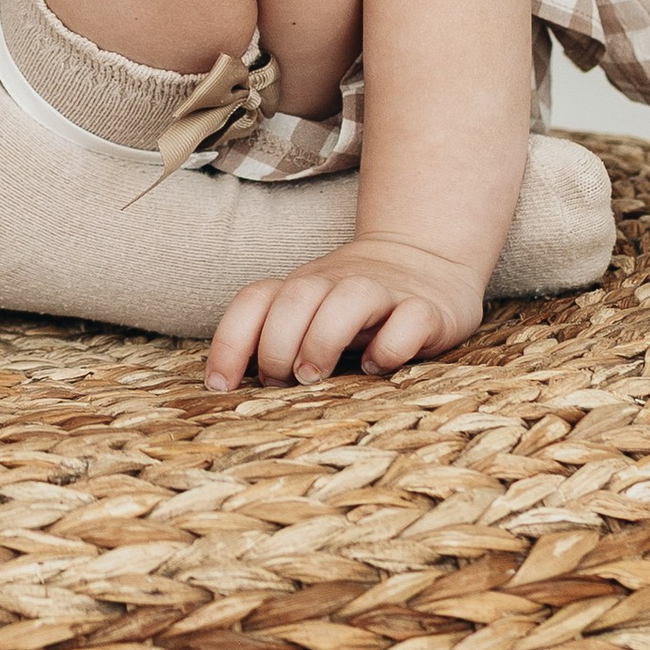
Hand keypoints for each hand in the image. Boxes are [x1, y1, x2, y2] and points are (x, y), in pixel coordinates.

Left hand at [206, 238, 482, 392]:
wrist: (429, 261)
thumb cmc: (355, 307)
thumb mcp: (312, 315)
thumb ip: (278, 339)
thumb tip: (235, 388)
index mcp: (304, 287)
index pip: (255, 300)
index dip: (229, 342)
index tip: (220, 386)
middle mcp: (339, 282)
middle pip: (296, 297)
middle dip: (276, 344)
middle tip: (281, 381)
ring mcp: (385, 292)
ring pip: (350, 298)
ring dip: (323, 339)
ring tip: (313, 376)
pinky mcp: (427, 309)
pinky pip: (410, 319)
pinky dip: (391, 346)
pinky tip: (377, 367)